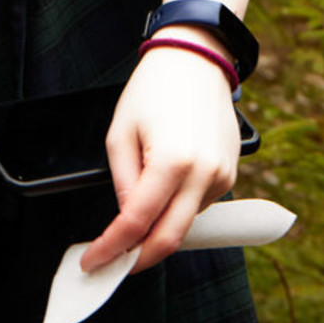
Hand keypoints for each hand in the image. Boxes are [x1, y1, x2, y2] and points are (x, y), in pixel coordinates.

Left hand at [80, 46, 239, 273]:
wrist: (195, 60)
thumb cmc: (153, 89)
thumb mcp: (121, 132)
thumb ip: (122, 181)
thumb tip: (125, 221)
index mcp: (172, 162)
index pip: (137, 223)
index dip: (111, 247)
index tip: (93, 260)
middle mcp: (203, 175)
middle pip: (169, 239)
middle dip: (137, 257)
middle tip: (112, 263)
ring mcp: (222, 177)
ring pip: (184, 223)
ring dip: (158, 227)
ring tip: (135, 209)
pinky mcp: (230, 175)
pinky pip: (198, 205)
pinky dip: (177, 206)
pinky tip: (165, 180)